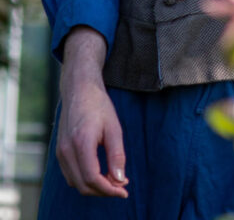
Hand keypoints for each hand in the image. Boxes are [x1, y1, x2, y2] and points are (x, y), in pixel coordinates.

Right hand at [57, 28, 127, 197]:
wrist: (78, 90)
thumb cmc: (99, 106)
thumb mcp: (114, 128)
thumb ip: (117, 155)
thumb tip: (120, 179)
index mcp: (81, 144)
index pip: (92, 178)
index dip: (109, 189)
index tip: (124, 191)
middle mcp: (66, 151)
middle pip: (83, 185)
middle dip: (103, 191)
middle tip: (122, 188)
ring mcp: (60, 152)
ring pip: (75, 182)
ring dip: (94, 187)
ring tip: (114, 181)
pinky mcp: (59, 151)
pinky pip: (70, 174)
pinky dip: (85, 180)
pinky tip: (101, 174)